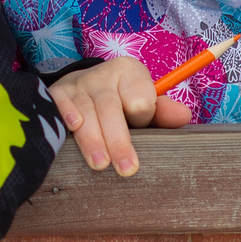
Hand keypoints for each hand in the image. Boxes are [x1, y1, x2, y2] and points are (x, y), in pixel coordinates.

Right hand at [48, 58, 189, 177]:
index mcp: (129, 72)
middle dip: (119, 141)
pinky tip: (70, 128)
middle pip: (112, 108)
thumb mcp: (143, 104)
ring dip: (93, 140)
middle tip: (127, 169)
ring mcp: (78, 83)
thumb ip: (162, 113)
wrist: (83, 87)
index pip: (139, 99)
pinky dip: (65, 114)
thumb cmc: (120, 103)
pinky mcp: (56, 92)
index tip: (141, 130)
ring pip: (86, 112)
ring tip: (100, 165)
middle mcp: (102, 74)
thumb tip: (183, 116)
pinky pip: (59, 102)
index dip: (142, 119)